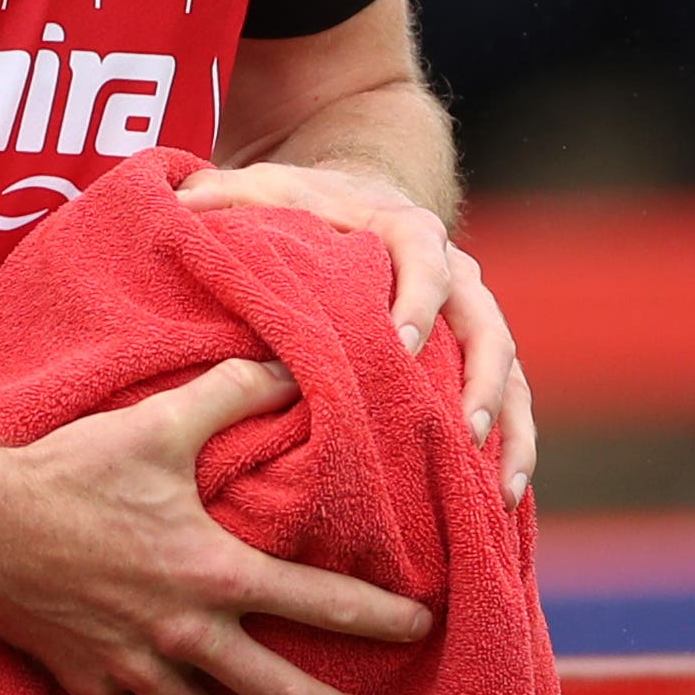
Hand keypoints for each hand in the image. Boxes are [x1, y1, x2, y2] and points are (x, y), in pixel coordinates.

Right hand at [0, 358, 432, 694]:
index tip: (419, 629)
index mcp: (216, 572)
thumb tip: (288, 366)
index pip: (321, 603)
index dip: (380, 618)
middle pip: (281, 694)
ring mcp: (136, 666)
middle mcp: (187, 632)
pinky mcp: (87, 682)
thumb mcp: (156, 424)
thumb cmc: (70, 471)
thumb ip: (230, 396)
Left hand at [180, 158, 539, 496]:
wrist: (362, 198)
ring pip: (512, 374)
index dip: (418, 301)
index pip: (425, 261)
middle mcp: (458, 276)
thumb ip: (228, 198)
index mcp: (410, 232)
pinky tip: (502, 502)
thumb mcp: (267, 192)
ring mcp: (474, 319)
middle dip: (482, 382)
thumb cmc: (308, 205)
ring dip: (511, 430)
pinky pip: (512, 404)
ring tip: (497, 491)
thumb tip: (181, 207)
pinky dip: (513, 448)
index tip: (399, 345)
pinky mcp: (478, 358)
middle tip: (464, 431)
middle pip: (490, 327)